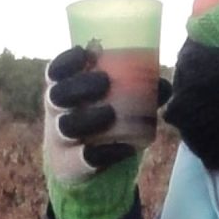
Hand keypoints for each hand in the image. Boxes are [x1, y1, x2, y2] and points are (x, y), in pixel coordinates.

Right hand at [43, 45, 171, 183]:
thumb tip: (163, 85)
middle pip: (56, 95)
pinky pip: (82, 160)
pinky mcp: (69, 165)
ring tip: (110, 114)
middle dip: (78, 86)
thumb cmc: (102, 118)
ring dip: (87, 118)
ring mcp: (59, 139)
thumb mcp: (115, 100)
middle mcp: (57, 112)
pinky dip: (105, 153)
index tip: (84, 53)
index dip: (66, 62)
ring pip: (64, 127)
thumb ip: (139, 89)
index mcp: (64, 89)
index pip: (55, 71)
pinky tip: (126, 148)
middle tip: (104, 82)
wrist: (89, 161)